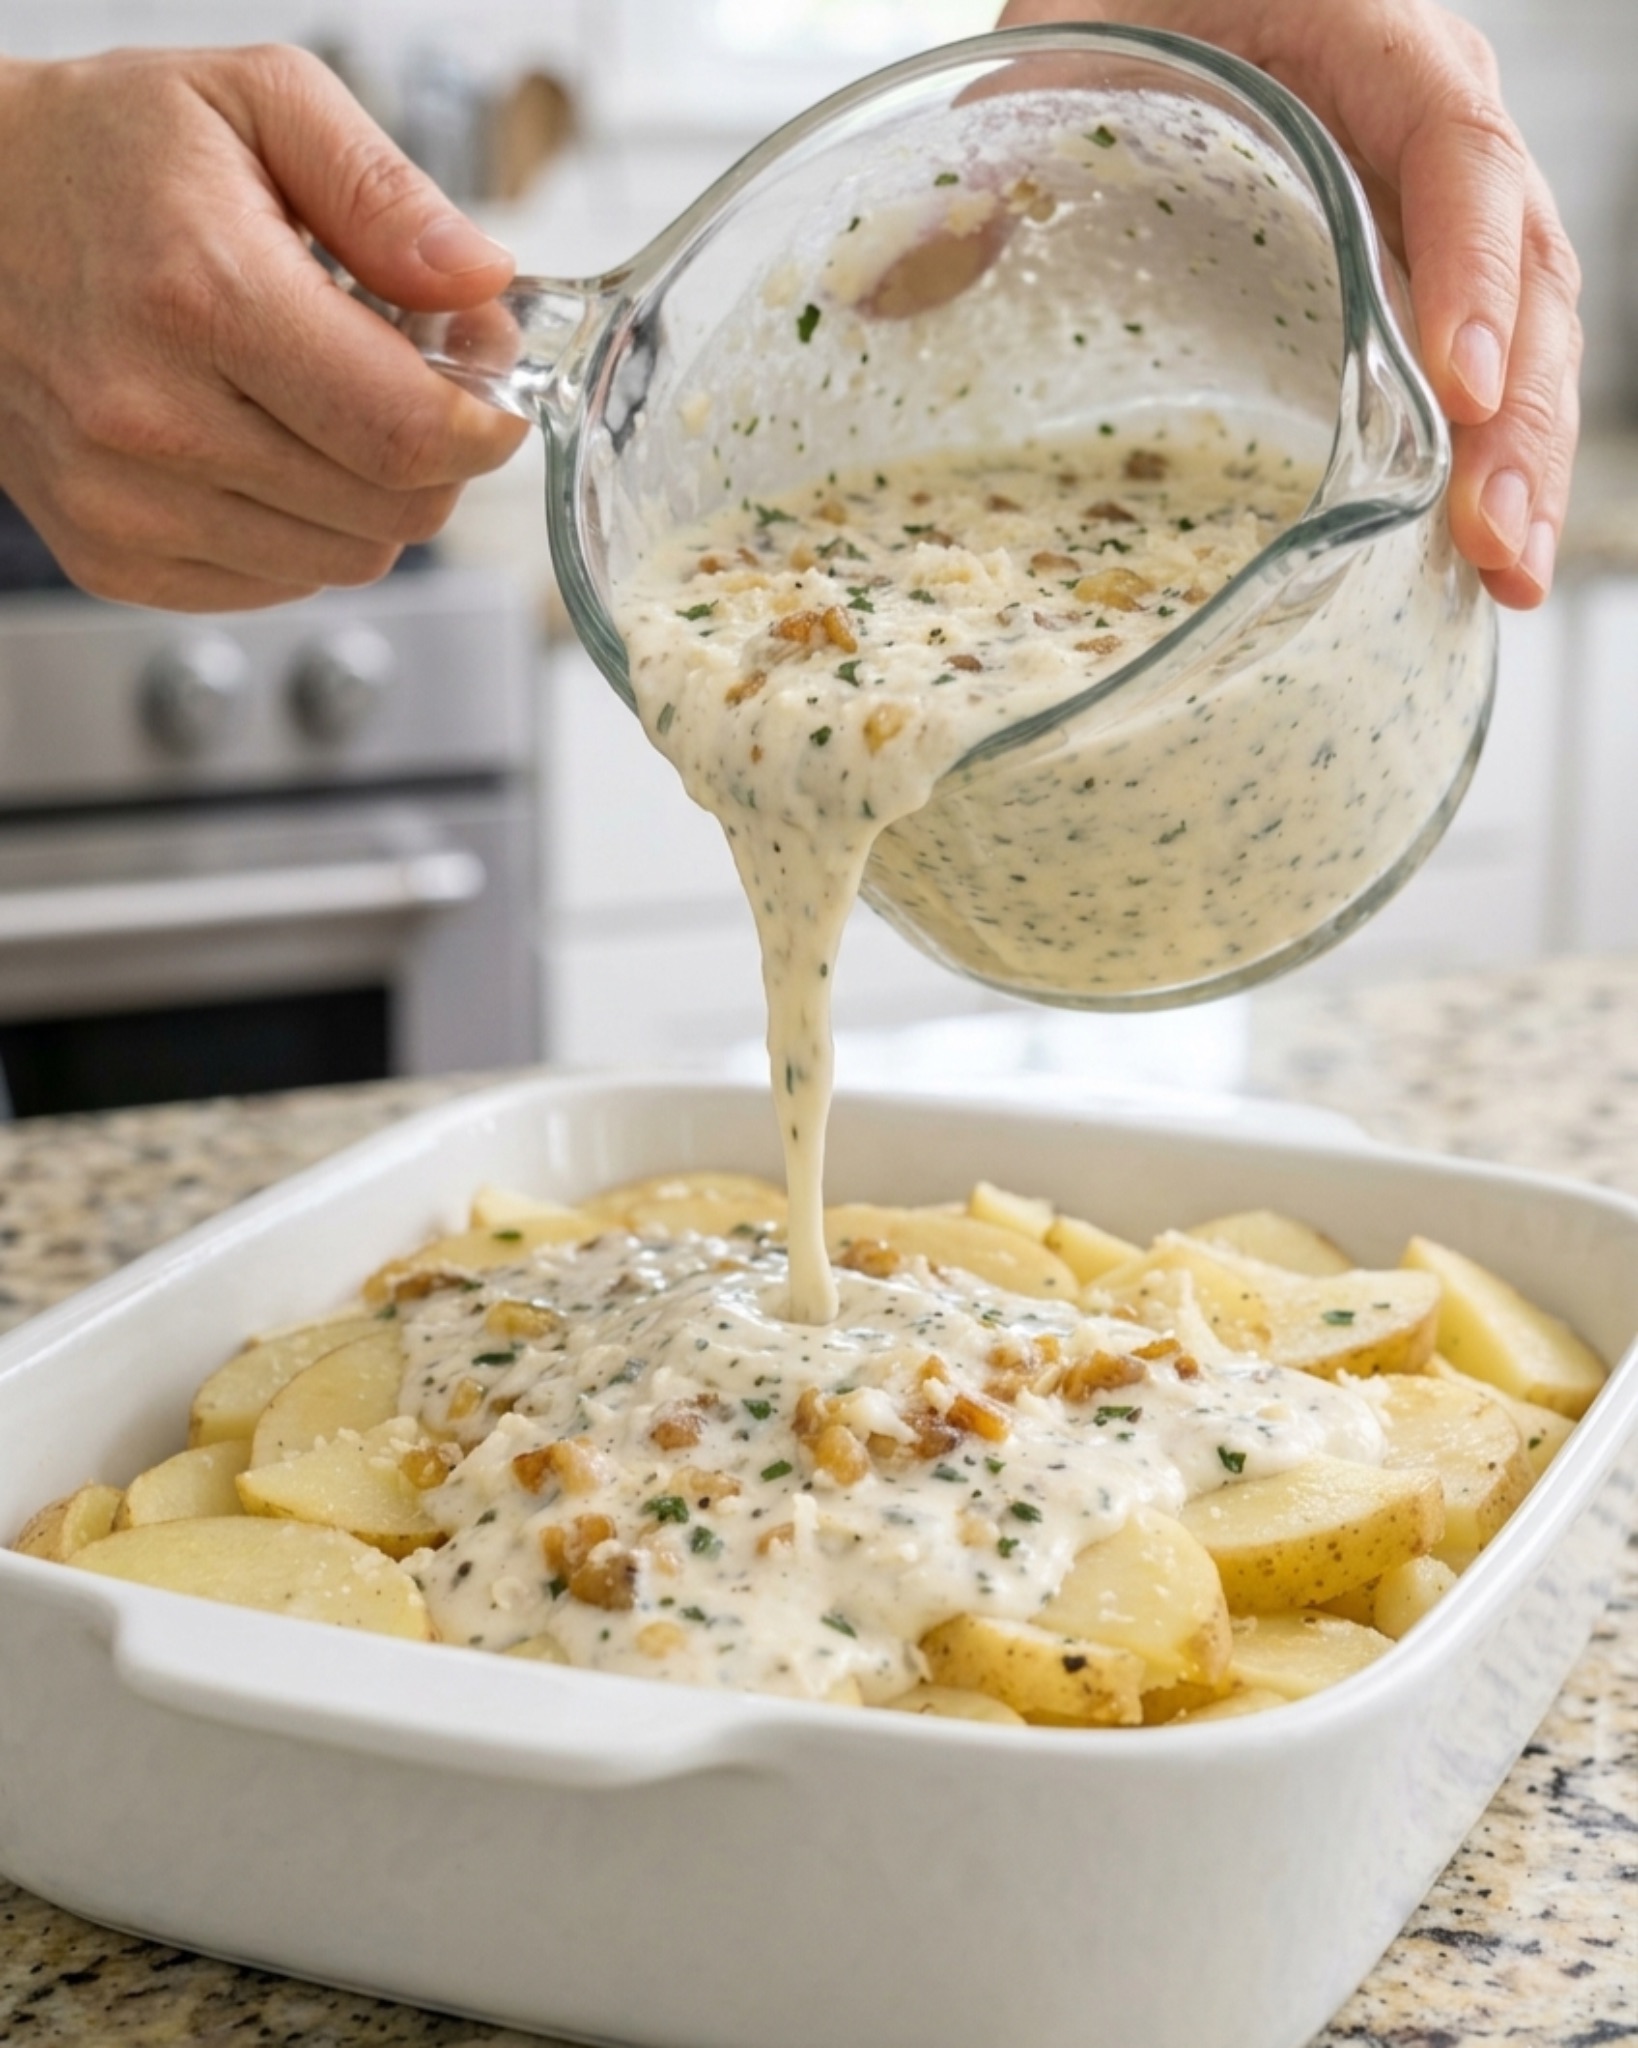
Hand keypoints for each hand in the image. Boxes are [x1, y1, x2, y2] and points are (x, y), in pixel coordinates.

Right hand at [0, 45, 529, 610]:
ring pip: (349, 561)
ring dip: (372, 495)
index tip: (488, 383)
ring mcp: (127, 503)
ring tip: (326, 400)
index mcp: (202, 296)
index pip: (405, 431)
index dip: (481, 421)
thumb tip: (479, 280)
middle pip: (393, 510)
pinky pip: (282, 583)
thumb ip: (383, 192)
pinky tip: (267, 446)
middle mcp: (154, 417)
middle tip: (412, 377)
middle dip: (437, 453)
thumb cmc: (99, 157)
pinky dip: (306, 528)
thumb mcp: (254, 103)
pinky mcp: (115, 556)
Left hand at [998, 0, 1580, 608]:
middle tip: (1494, 541)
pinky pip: (1478, 368)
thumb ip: (1005, 145)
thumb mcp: (1066, 43)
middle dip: (1515, 417)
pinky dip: (1480, 462)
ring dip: (1520, 461)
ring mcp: (1437, 210)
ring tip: (1507, 578)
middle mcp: (1431, 127)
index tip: (1455, 387)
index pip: (1458, 148)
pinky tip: (1476, 559)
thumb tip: (885, 291)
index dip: (1472, 269)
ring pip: (1524, 332)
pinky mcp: (1415, 282)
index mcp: (1372, 44)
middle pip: (1526, 268)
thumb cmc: (1125, 6)